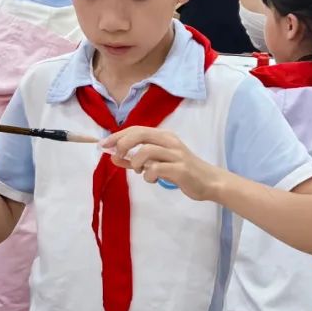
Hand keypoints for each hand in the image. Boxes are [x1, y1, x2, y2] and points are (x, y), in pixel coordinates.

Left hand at [103, 126, 220, 201]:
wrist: (208, 181)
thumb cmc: (181, 171)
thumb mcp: (157, 162)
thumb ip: (135, 159)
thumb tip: (112, 156)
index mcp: (163, 137)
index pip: (136, 129)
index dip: (118, 136)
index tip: (103, 144)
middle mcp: (169, 141)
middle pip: (140, 134)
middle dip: (122, 144)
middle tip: (117, 156)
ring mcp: (176, 154)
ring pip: (146, 150)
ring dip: (136, 162)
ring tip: (140, 171)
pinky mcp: (180, 169)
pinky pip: (157, 169)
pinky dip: (149, 175)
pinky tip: (152, 179)